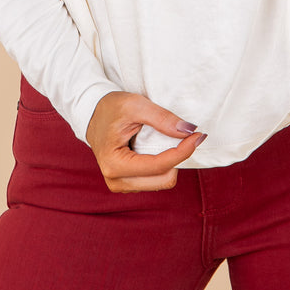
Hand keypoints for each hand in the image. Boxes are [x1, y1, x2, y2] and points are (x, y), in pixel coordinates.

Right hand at [85, 90, 206, 192]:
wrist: (92, 114)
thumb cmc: (110, 107)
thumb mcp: (135, 105)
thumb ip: (162, 118)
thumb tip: (188, 130)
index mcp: (115, 164)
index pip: (160, 165)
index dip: (183, 151)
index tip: (198, 135)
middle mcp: (116, 181)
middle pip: (164, 179)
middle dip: (178, 158)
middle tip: (186, 136)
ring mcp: (121, 185)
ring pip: (161, 182)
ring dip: (170, 162)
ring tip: (164, 140)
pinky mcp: (127, 184)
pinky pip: (155, 180)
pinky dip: (163, 165)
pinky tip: (155, 148)